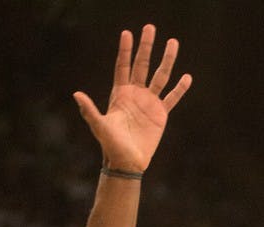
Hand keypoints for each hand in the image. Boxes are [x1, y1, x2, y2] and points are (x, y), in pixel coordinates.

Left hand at [73, 25, 191, 171]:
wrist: (127, 163)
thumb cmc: (111, 146)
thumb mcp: (99, 127)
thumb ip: (89, 110)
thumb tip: (76, 94)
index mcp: (120, 94)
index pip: (123, 66)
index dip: (125, 50)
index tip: (127, 33)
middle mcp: (135, 94)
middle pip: (142, 65)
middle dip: (146, 46)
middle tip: (150, 27)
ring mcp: (149, 102)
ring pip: (160, 76)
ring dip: (167, 59)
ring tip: (173, 42)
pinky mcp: (160, 114)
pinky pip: (172, 98)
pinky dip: (180, 88)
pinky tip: (187, 77)